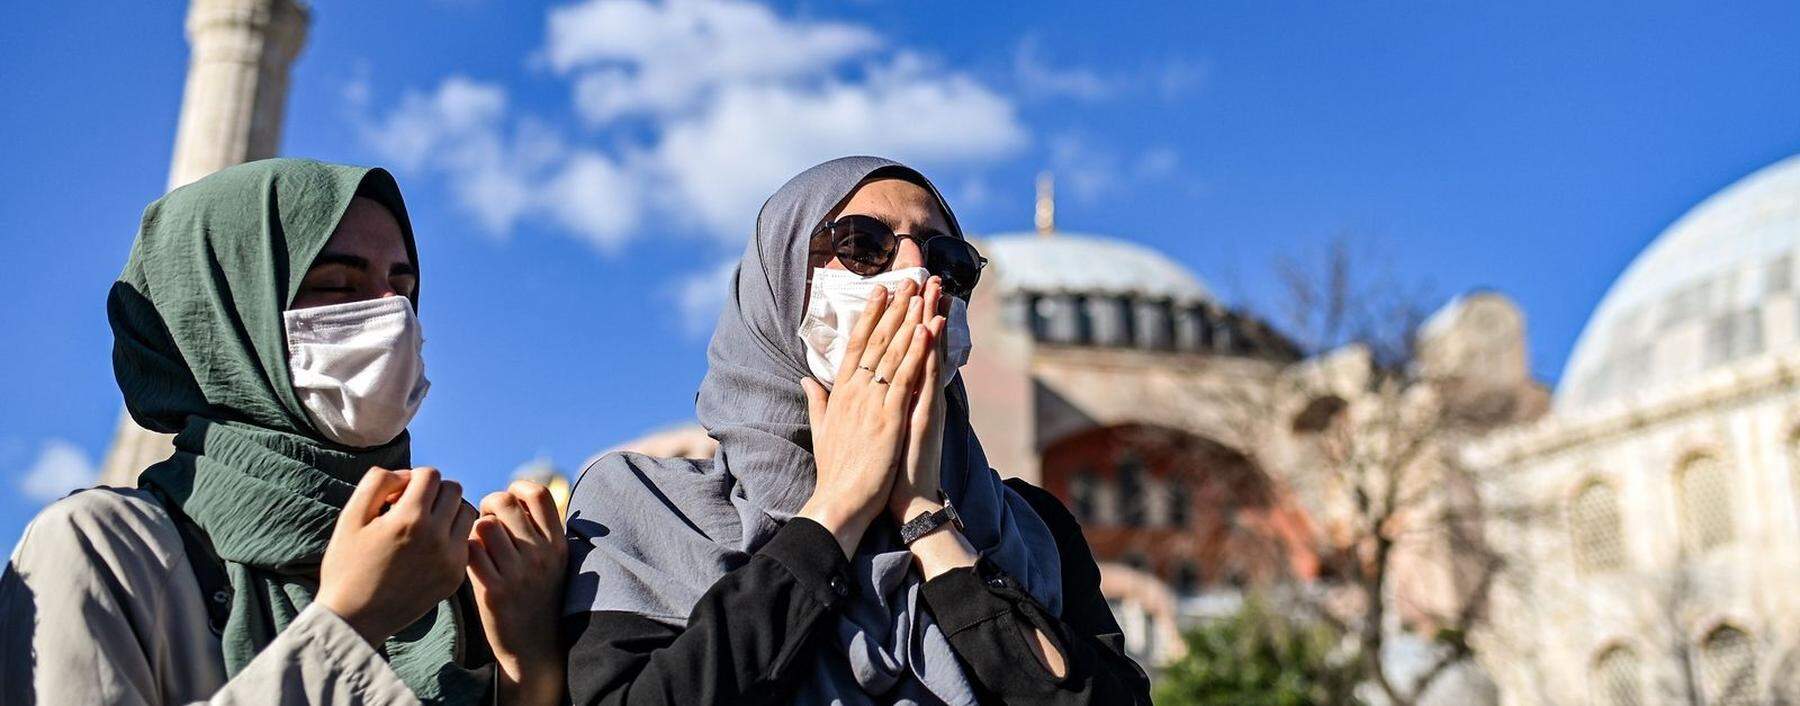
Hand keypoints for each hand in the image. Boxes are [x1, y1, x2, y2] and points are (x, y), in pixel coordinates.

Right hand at [318, 467, 476, 645]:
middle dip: (432, 492)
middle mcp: (436, 537)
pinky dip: (452, 536)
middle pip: (453, 490)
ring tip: (423, 525)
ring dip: (448, 511)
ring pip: (466, 513)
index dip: (411, 479)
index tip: (395, 498)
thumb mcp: (351, 517)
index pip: (430, 475)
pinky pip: (466, 541)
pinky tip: (429, 547)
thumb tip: (407, 475)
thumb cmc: (347, 565)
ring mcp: (450, 558)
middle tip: (410, 509)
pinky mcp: (455, 576)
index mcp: (409, 519)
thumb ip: (377, 483)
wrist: (355, 618)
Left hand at [468, 481, 567, 705]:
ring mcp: (518, 574)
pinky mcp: (493, 592)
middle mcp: (541, 555)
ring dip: (476, 529)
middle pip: (504, 502)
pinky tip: (472, 561)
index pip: (538, 493)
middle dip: (489, 504)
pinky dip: (467, 550)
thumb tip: (516, 494)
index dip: (517, 489)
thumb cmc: (539, 596)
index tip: (509, 500)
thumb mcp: (555, 561)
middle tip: (486, 520)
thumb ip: (541, 530)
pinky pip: (471, 552)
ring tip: (480, 543)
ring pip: (484, 525)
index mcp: (558, 543)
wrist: (536, 647)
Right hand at [798, 278, 935, 556]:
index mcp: (840, 393)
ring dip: (909, 319)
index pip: (856, 345)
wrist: (840, 500)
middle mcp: (855, 390)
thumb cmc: (835, 470)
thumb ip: (816, 401)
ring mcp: (872, 401)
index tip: (880, 291)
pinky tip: (927, 329)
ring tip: (921, 293)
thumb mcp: (821, 429)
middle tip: (908, 278)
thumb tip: (807, 379)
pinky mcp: (890, 416)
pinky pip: (906, 376)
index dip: (869, 315)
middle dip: (894, 307)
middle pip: (876, 340)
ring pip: (893, 351)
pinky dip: (917, 351)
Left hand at [889, 276, 949, 523]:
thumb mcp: (877, 425)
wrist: (906, 499)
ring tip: (935, 289)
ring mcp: (923, 402)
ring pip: (927, 353)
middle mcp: (917, 393)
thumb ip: (871, 399)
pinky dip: (929, 352)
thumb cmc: (889, 464)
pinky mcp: (924, 415)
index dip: (905, 320)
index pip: (904, 349)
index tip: (905, 292)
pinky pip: (927, 378)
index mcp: (902, 393)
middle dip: (922, 309)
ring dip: (930, 320)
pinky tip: (931, 329)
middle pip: (919, 344)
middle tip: (928, 276)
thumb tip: (862, 380)